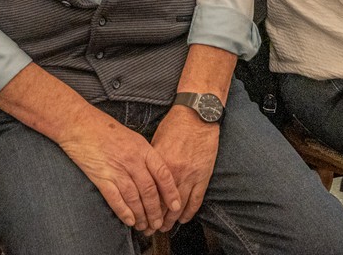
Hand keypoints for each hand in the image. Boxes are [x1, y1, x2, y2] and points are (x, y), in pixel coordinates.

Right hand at [56, 110, 181, 233]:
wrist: (78, 123)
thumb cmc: (104, 128)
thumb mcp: (131, 136)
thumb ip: (143, 154)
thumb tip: (154, 174)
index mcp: (142, 148)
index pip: (163, 174)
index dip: (171, 193)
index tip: (176, 206)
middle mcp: (132, 160)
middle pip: (149, 190)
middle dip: (156, 211)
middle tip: (158, 224)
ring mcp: (116, 169)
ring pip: (134, 198)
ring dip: (141, 215)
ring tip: (144, 226)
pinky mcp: (101, 176)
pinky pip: (116, 198)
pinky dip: (124, 212)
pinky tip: (129, 221)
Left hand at [149, 105, 219, 229]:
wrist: (198, 116)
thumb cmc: (175, 125)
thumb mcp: (156, 141)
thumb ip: (151, 161)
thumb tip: (143, 175)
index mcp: (161, 164)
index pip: (150, 193)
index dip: (144, 207)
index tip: (139, 215)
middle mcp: (175, 173)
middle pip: (163, 203)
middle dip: (155, 218)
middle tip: (149, 228)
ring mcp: (191, 176)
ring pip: (179, 206)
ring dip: (171, 220)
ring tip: (164, 227)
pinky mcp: (203, 176)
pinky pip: (196, 200)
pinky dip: (190, 212)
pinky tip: (183, 219)